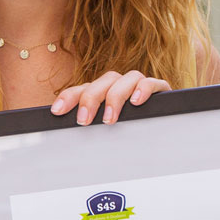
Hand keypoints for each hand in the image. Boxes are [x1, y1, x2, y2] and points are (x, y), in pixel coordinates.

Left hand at [50, 70, 169, 124]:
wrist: (162, 135)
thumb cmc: (128, 134)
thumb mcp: (104, 133)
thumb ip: (90, 130)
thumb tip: (65, 141)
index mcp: (103, 93)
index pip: (83, 89)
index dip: (68, 97)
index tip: (57, 111)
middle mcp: (119, 86)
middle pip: (104, 81)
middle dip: (91, 99)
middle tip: (84, 121)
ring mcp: (139, 86)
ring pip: (126, 78)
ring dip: (116, 97)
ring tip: (109, 119)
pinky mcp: (159, 89)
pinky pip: (151, 82)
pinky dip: (143, 90)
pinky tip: (136, 103)